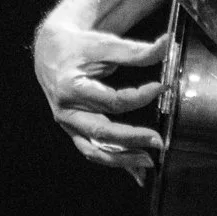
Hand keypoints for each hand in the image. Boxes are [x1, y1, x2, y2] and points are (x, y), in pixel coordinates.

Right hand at [32, 18, 167, 179]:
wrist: (50, 51)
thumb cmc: (78, 47)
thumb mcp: (104, 44)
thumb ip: (134, 51)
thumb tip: (166, 45)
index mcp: (71, 87)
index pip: (111, 101)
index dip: (139, 97)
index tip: (161, 88)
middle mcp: (66, 110)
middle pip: (101, 132)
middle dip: (131, 140)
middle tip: (158, 141)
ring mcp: (68, 124)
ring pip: (94, 149)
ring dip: (122, 159)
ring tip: (148, 162)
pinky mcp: (73, 130)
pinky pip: (93, 150)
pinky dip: (114, 161)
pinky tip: (135, 171)